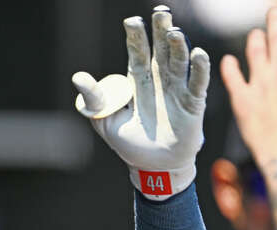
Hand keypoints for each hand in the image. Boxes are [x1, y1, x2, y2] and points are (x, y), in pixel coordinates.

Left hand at [72, 6, 209, 200]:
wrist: (152, 167)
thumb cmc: (127, 142)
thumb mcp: (104, 119)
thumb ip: (93, 99)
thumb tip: (77, 77)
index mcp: (137, 80)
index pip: (137, 53)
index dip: (135, 38)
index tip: (132, 22)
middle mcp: (159, 79)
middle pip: (160, 50)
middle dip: (160, 31)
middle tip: (160, 13)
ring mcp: (177, 89)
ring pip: (178, 62)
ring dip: (178, 46)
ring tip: (173, 32)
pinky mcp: (192, 104)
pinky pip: (197, 83)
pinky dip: (199, 69)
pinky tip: (198, 54)